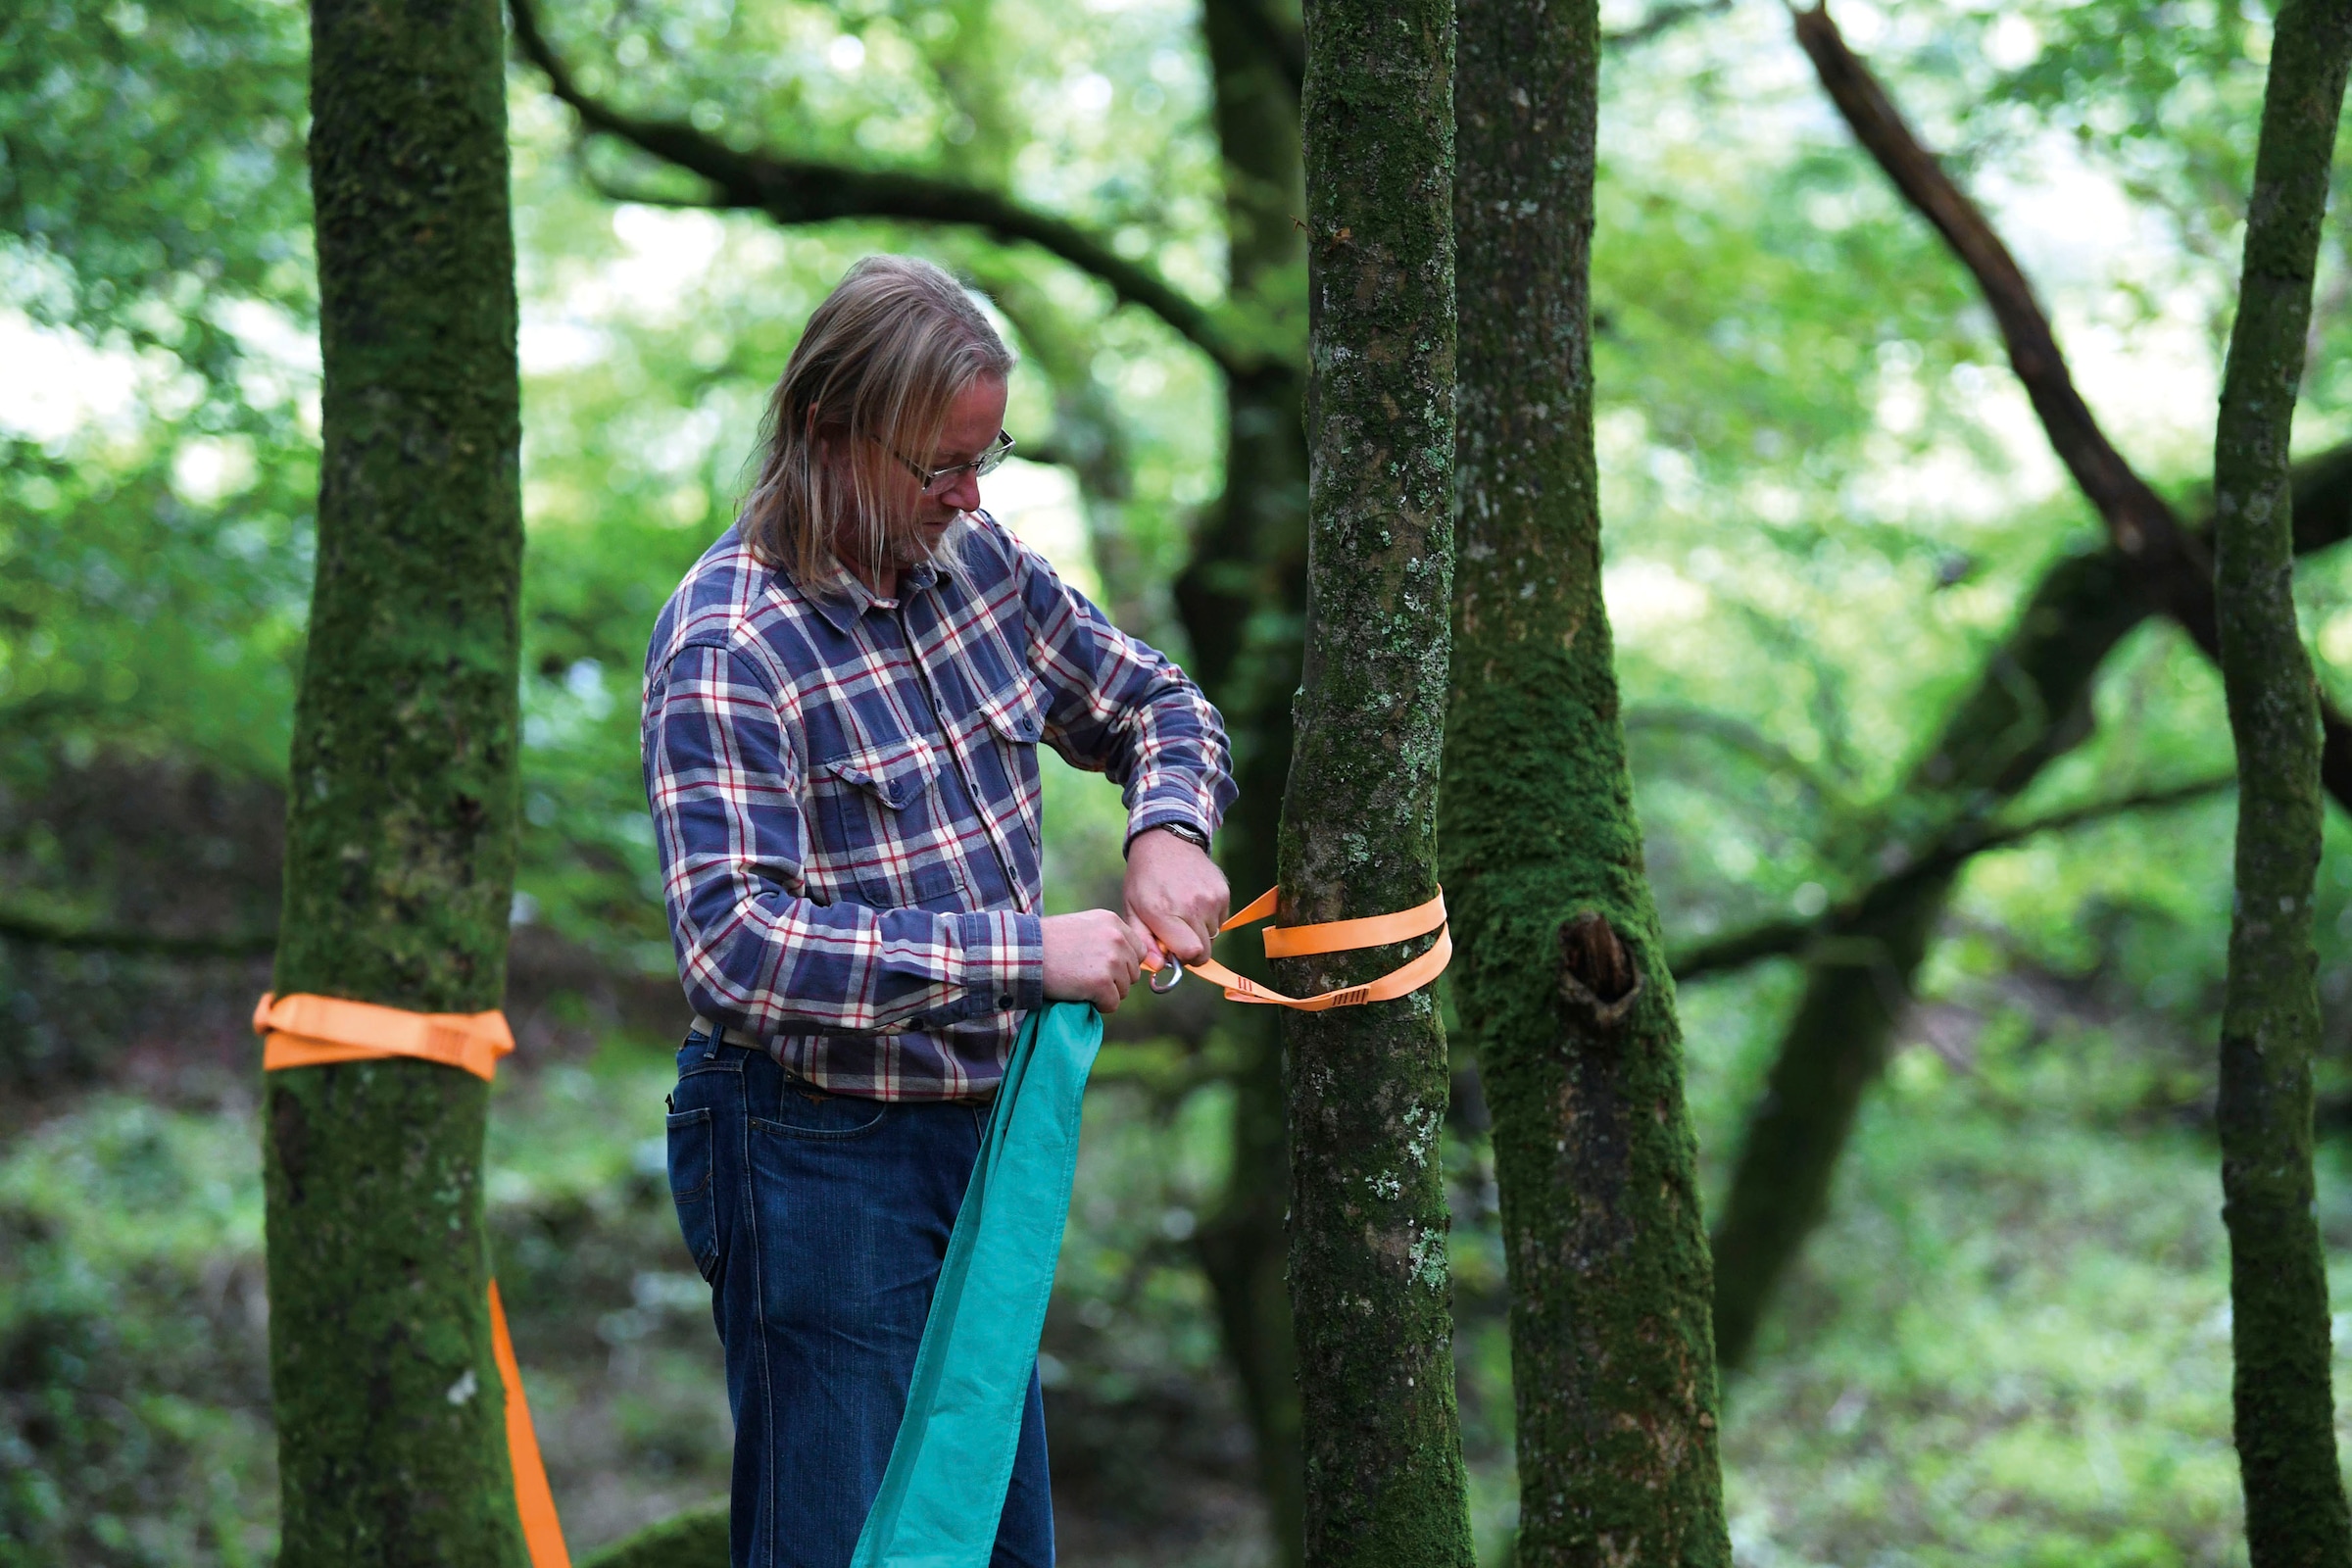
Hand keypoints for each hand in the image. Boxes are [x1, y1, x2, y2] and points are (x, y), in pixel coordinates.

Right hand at [1042, 909, 1144, 1012]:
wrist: (1025, 952)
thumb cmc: (1048, 942)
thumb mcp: (1084, 926)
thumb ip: (1108, 938)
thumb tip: (1127, 963)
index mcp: (1113, 922)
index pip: (1138, 951)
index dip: (1122, 964)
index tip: (1102, 968)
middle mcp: (1117, 939)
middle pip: (1133, 973)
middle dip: (1114, 980)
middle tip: (1087, 977)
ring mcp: (1111, 961)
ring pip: (1124, 990)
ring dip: (1105, 993)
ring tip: (1081, 983)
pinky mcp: (1102, 982)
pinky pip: (1112, 1004)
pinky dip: (1098, 1005)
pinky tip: (1079, 993)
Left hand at [1123, 827, 1229, 966]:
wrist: (1165, 841)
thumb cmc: (1144, 878)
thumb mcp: (1132, 908)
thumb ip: (1144, 941)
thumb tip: (1160, 967)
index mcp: (1164, 913)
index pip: (1190, 953)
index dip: (1183, 959)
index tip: (1173, 951)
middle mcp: (1192, 906)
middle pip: (1205, 951)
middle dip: (1191, 950)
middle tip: (1178, 934)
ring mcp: (1211, 898)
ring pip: (1213, 935)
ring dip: (1200, 932)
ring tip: (1184, 912)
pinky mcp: (1223, 891)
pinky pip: (1221, 919)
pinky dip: (1209, 917)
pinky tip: (1194, 900)